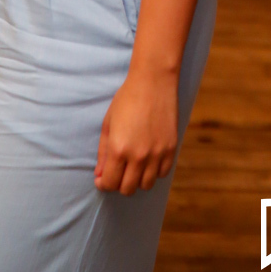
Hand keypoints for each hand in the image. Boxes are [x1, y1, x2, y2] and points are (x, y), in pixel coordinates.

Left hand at [94, 68, 177, 194]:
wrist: (153, 82)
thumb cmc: (127, 99)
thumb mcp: (108, 123)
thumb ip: (103, 152)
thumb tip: (100, 175)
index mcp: (118, 149)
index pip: (110, 183)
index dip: (104, 183)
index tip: (103, 178)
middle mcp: (138, 156)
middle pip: (127, 189)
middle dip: (119, 183)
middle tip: (118, 171)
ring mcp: (156, 154)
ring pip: (146, 185)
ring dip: (137, 180)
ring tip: (133, 166)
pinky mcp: (171, 150)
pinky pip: (161, 174)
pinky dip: (153, 172)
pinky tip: (148, 160)